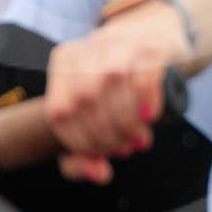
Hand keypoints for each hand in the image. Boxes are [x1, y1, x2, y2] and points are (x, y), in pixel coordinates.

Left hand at [45, 4, 183, 184]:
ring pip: (113, 84)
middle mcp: (88, 49)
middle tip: (122, 149)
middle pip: (84, 99)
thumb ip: (83, 154)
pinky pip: (144, 75)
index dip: (78, 142)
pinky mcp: (151, 46)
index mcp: (65, 62)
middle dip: (105, 136)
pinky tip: (149, 117)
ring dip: (126, 124)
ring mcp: (120, 43)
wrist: (153, 37)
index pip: (59, 111)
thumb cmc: (117, 84)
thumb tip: (98, 174)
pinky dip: (146, 103)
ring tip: (136, 139)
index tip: (97, 154)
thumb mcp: (92, 112)